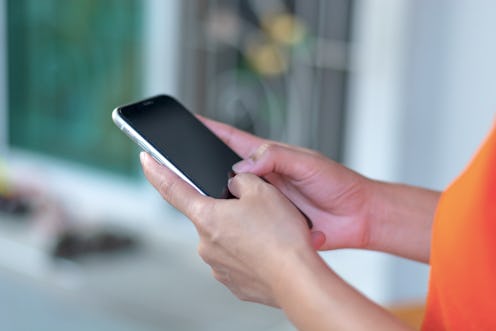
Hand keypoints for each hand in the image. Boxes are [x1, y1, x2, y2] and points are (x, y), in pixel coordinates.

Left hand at [140, 152, 315, 306]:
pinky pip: (236, 259)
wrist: (298, 279)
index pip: (172, 188)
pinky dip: (248, 253)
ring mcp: (218, 265)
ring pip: (225, 238)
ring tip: (266, 234)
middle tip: (255, 211)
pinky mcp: (232, 282)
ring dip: (240, 232)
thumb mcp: (263, 191)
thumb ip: (242, 179)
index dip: (157, 171)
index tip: (146, 160)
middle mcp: (206, 244)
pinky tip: (266, 251)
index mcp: (207, 217)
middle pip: (209, 215)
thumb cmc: (281, 238)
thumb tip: (234, 183)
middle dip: (227, 210)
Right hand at [200, 117, 373, 250]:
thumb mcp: (307, 162)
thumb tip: (243, 165)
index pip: (233, 139)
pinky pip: (249, 221)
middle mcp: (264, 177)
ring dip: (223, 200)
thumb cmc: (338, 183)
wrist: (357, 217)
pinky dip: (239, 223)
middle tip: (186, 166)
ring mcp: (266, 200)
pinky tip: (232, 225)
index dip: (211, 129)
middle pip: (225, 169)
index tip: (190, 121)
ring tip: (207, 199)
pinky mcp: (271, 221)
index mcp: (270, 156)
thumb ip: (276, 157)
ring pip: (234, 198)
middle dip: (205, 167)